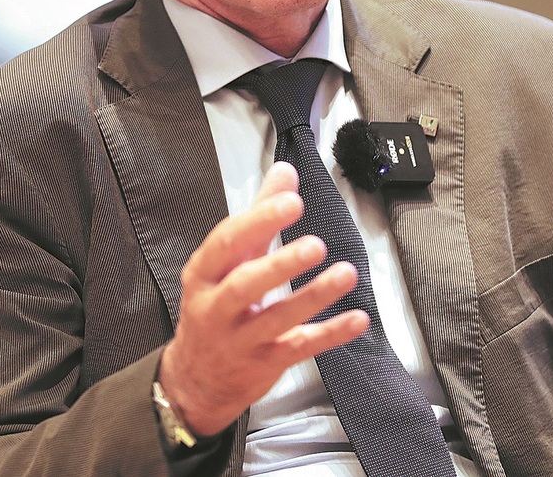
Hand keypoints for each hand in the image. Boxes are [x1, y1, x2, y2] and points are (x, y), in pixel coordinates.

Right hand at [158, 162, 368, 435]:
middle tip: (315, 245)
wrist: (195, 380)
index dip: (259, 220)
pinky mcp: (266, 363)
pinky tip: (357, 319)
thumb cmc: (214, 308)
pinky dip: (331, 333)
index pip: (227, 242)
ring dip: (314, 296)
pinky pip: (301, 347)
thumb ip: (259, 216)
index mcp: (204, 274)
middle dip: (281, 264)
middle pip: (245, 286)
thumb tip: (284, 172)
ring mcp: (240, 340)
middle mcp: (217, 308)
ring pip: (277, 319)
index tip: (291, 202)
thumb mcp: (227, 261)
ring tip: (345, 274)